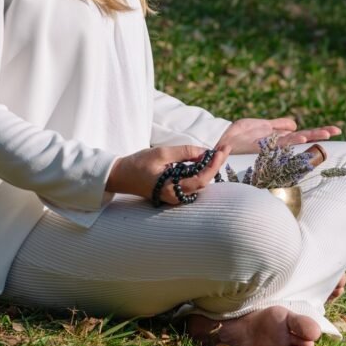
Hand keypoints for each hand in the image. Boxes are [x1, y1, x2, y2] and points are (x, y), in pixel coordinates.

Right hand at [106, 143, 230, 205]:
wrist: (120, 175)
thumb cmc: (138, 164)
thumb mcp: (162, 153)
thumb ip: (184, 153)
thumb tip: (205, 152)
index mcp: (172, 190)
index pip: (201, 179)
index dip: (214, 164)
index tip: (222, 150)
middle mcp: (176, 197)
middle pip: (203, 182)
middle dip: (215, 164)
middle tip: (224, 148)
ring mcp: (174, 196)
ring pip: (198, 183)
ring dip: (209, 167)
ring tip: (218, 152)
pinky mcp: (173, 192)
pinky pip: (191, 183)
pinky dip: (200, 171)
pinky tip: (205, 160)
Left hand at [216, 116, 341, 154]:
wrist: (220, 141)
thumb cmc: (238, 135)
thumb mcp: (260, 125)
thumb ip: (276, 125)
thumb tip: (295, 125)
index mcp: (278, 137)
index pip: (302, 134)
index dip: (317, 132)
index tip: (335, 130)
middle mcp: (276, 143)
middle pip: (302, 137)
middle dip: (318, 134)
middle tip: (336, 131)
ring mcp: (269, 144)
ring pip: (293, 140)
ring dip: (308, 136)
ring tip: (325, 133)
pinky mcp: (259, 145)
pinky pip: (276, 142)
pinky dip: (289, 140)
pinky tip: (300, 136)